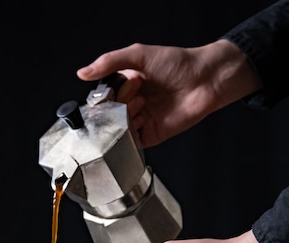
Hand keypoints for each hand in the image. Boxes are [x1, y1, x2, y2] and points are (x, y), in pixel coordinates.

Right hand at [77, 40, 260, 147]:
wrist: (206, 79)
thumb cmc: (178, 63)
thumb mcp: (139, 54)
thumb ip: (109, 62)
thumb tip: (82, 72)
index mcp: (125, 84)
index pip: (103, 96)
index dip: (104, 96)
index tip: (111, 91)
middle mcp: (132, 102)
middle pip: (109, 113)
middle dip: (118, 105)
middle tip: (135, 92)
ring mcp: (141, 119)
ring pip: (119, 127)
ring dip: (127, 117)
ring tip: (143, 103)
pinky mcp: (152, 134)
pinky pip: (133, 141)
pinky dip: (130, 135)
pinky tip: (139, 121)